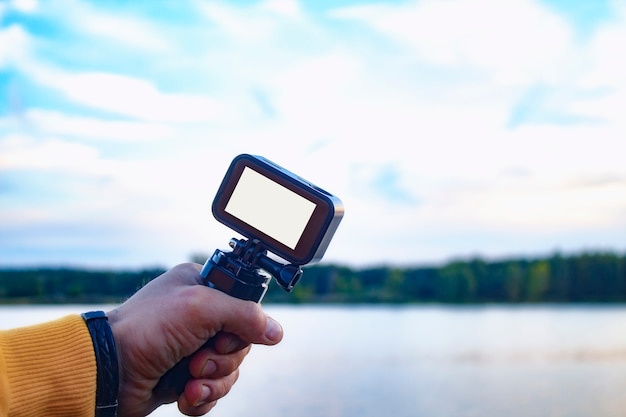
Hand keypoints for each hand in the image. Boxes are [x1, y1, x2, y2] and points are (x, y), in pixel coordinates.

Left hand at [106, 263, 282, 416]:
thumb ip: (244, 315)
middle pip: (241, 342)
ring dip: (213, 381)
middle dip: (223, 359)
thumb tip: (276, 332)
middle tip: (199, 359)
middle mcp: (198, 316)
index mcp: (202, 287)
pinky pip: (214, 390)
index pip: (245, 305)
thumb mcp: (201, 308)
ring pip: (230, 370)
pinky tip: (184, 395)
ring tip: (189, 381)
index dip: (243, 325)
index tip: (225, 334)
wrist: (108, 372)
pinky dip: (203, 397)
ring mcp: (191, 347)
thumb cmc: (147, 330)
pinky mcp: (184, 376)